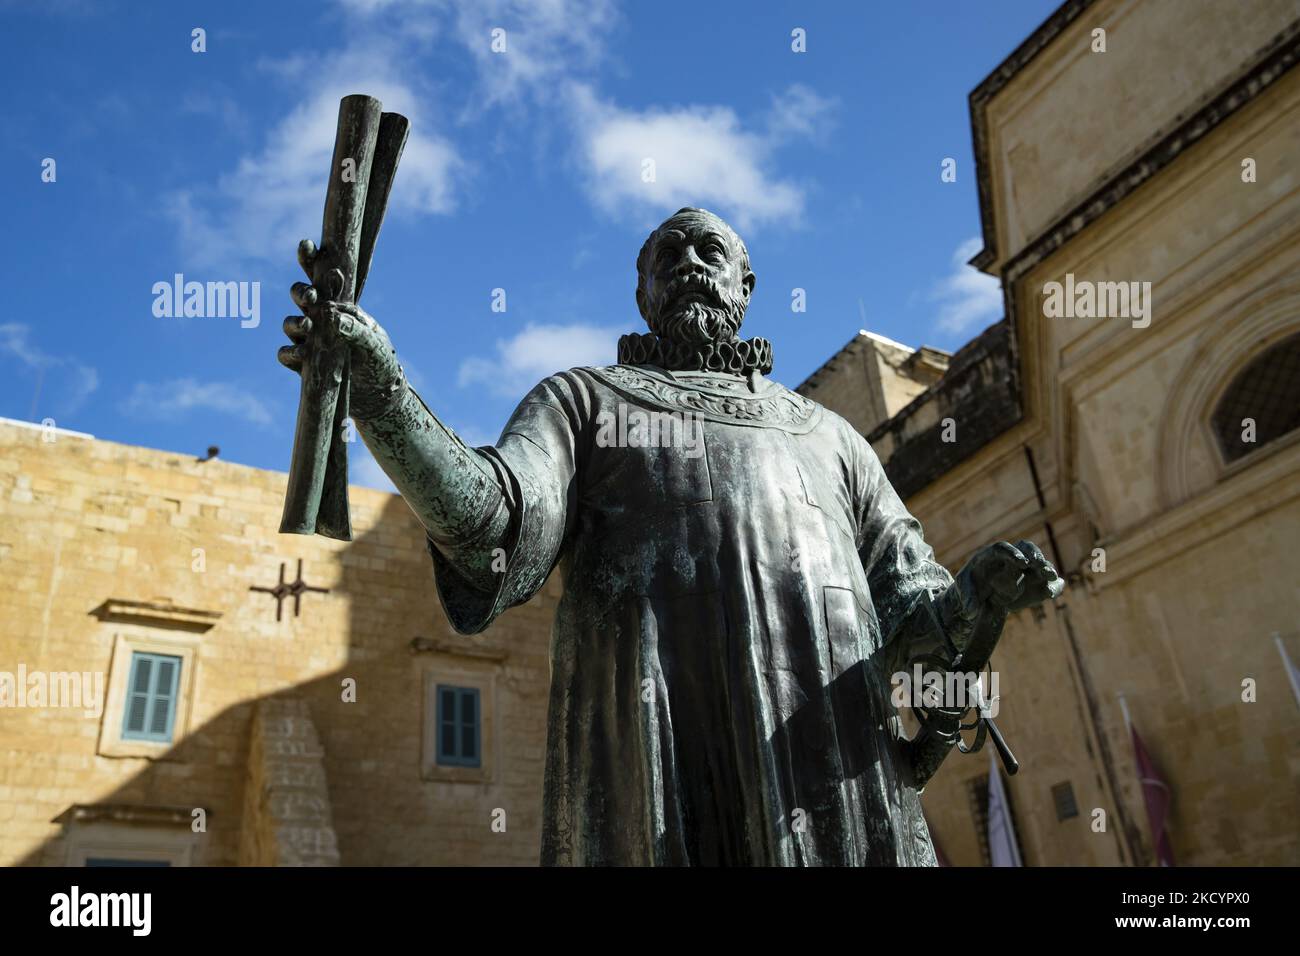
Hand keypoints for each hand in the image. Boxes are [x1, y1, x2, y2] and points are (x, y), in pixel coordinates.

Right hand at [277, 239, 405, 419]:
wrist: (379, 398)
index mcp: (341, 306)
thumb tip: (330, 315)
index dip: (311, 259)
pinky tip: (301, 355)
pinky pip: (287, 355)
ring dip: (294, 324)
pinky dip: (290, 353)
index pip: (322, 277)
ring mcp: (312, 341)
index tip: (307, 245)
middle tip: (311, 297)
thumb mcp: (375, 344)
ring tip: (307, 328)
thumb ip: (356, 330)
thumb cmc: (381, 364)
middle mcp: (323, 320)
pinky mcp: (305, 365)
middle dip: (301, 293)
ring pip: (291, 324)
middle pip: (301, 296)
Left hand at [965, 540, 1063, 611]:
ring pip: (1037, 561)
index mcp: (989, 555)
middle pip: (1025, 548)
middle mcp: (1009, 556)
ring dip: (1045, 567)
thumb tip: (971, 611)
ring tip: (1051, 577)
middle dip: (1034, 554)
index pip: (1002, 548)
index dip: (1013, 554)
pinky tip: (1053, 590)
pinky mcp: (1032, 577)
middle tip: (1041, 565)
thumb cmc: (970, 585)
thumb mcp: (964, 590)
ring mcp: (1023, 566)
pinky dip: (1050, 583)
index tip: (1023, 563)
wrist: (981, 592)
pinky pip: (1043, 578)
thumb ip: (967, 598)